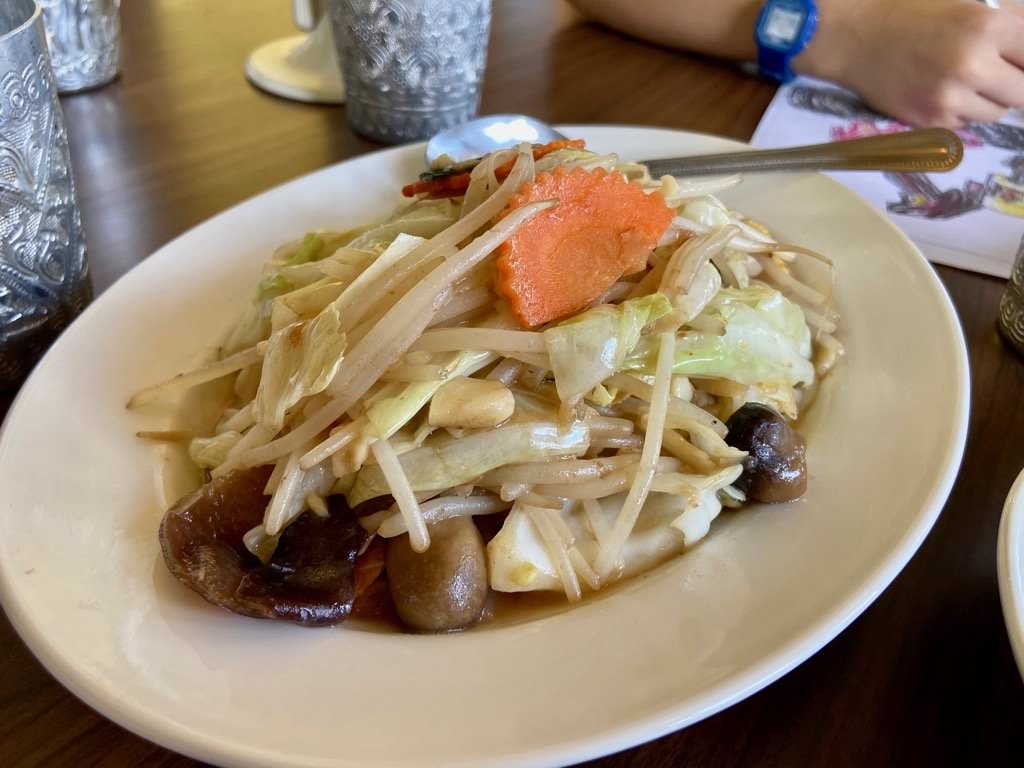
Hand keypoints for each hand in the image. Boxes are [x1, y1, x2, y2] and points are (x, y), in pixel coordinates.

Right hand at [802, 0, 1023, 126]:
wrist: (854, 37)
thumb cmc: (911, 9)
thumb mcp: (969, 1)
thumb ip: (1010, 19)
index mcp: (988, 27)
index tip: (1016, 61)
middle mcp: (973, 67)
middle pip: (1023, 93)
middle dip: (1016, 83)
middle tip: (1000, 73)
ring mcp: (950, 99)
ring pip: (996, 112)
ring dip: (990, 99)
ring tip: (966, 81)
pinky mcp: (930, 120)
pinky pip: (966, 123)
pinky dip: (962, 110)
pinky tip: (942, 90)